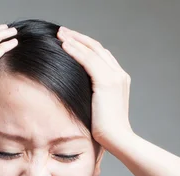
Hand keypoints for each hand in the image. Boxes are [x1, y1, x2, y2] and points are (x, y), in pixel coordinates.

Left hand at [56, 26, 133, 146]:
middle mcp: (119, 74)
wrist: (118, 140)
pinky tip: (64, 45)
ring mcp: (115, 77)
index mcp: (119, 80)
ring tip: (60, 34)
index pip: (101, 55)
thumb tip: (76, 95)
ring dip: (75, 40)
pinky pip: (88, 61)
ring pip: (92, 51)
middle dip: (79, 38)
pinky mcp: (106, 82)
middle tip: (62, 31)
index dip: (86, 46)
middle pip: (97, 48)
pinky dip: (76, 51)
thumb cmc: (106, 131)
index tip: (70, 41)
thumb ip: (93, 97)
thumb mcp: (99, 109)